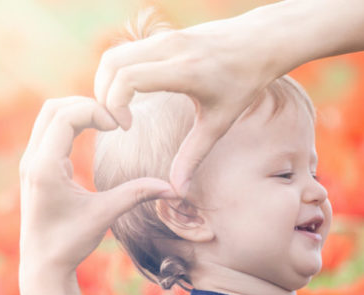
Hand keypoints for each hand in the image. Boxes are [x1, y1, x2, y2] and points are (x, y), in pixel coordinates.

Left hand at [19, 96, 175, 289]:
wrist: (43, 264)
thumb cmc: (71, 242)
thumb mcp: (105, 215)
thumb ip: (136, 194)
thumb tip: (173, 188)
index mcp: (45, 167)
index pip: (65, 117)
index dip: (95, 111)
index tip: (120, 126)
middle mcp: (32, 159)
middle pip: (53, 108)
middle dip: (86, 105)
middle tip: (115, 119)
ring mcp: (30, 161)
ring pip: (49, 116)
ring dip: (78, 113)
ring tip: (107, 123)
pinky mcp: (35, 167)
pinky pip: (49, 130)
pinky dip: (72, 124)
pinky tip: (94, 134)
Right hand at [93, 15, 286, 194]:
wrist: (260, 43)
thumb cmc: (243, 84)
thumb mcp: (220, 123)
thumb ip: (194, 156)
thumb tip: (177, 191)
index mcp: (184, 70)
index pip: (128, 78)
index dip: (115, 104)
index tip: (126, 127)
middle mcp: (170, 47)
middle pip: (111, 63)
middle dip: (103, 95)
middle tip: (115, 122)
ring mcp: (165, 36)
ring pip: (114, 54)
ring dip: (107, 83)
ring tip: (120, 111)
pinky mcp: (164, 34)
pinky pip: (127, 50)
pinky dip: (118, 73)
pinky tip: (130, 96)